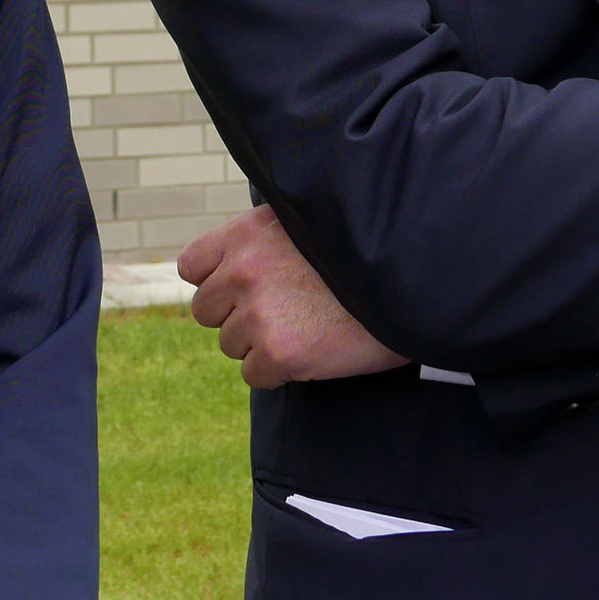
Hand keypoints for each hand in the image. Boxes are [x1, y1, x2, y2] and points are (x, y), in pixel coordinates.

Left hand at [178, 204, 407, 388]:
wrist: (408, 285)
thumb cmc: (359, 256)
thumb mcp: (304, 224)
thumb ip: (262, 243)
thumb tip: (231, 269)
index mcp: (246, 232)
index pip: (191, 266)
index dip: (214, 281)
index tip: (240, 288)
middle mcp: (243, 269)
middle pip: (205, 310)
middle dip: (235, 316)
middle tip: (280, 312)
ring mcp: (257, 312)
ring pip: (230, 344)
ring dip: (260, 344)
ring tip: (304, 326)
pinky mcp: (277, 352)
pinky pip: (254, 375)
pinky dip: (278, 371)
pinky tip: (311, 350)